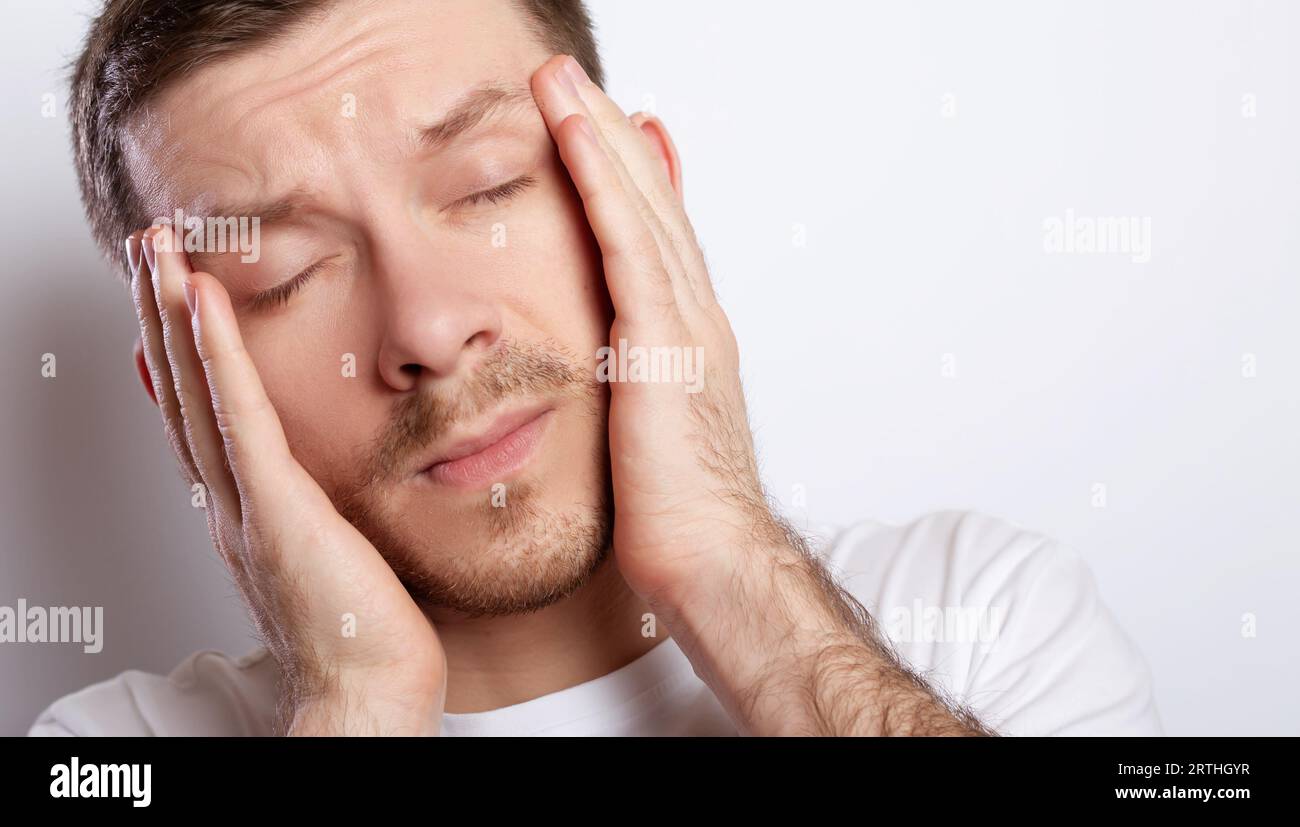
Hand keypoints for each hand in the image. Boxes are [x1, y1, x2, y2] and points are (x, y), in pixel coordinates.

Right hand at [127, 225, 445, 735]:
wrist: (369, 691)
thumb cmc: (366, 633)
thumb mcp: (332, 550)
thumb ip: (310, 507)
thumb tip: (312, 476)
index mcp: (247, 511)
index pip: (202, 416)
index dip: (180, 353)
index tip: (173, 298)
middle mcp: (230, 504)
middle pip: (182, 392)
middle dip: (160, 315)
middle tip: (148, 248)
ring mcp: (244, 506)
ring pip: (196, 393)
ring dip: (171, 315)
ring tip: (158, 250)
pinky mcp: (275, 510)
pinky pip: (240, 420)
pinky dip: (218, 358)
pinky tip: (204, 301)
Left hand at [529, 58, 992, 736]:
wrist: (713, 562)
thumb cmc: (680, 518)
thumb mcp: (649, 438)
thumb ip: (634, 390)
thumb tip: (610, 375)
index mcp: (688, 339)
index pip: (655, 239)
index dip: (627, 179)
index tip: (600, 131)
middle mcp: (694, 317)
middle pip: (652, 205)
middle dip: (612, 136)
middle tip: (573, 81)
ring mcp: (685, 324)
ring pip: (641, 207)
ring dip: (602, 135)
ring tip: (564, 81)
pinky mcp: (663, 343)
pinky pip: (627, 242)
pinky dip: (604, 182)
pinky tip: (575, 134)